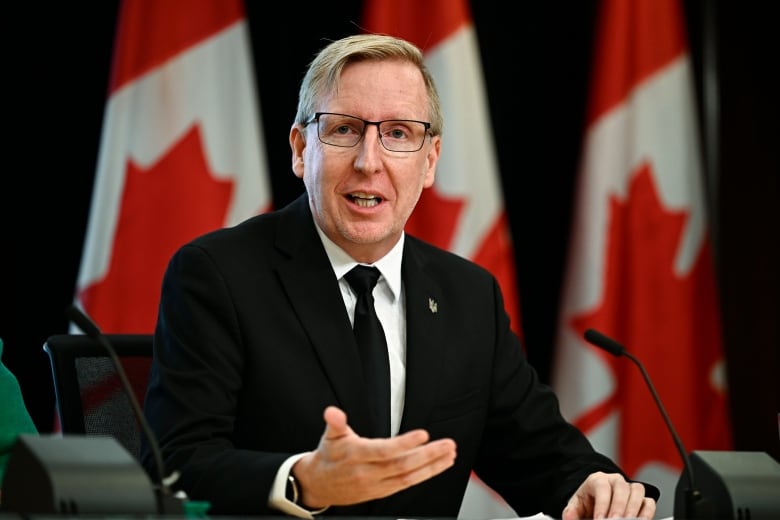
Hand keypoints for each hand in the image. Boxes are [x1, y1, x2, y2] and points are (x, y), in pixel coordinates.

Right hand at [291, 405, 456, 508]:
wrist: (318, 485)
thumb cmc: (328, 456)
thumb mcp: (329, 436)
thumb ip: (335, 422)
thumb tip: (333, 412)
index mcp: (356, 455)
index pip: (384, 451)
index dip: (404, 444)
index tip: (423, 435)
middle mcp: (368, 472)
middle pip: (402, 466)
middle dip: (428, 456)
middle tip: (447, 445)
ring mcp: (377, 484)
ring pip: (408, 478)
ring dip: (432, 467)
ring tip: (449, 455)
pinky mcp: (382, 491)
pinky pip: (407, 484)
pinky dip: (425, 475)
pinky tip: (438, 466)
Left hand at [562, 471, 655, 519]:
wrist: (595, 502)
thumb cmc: (587, 503)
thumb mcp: (576, 505)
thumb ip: (571, 511)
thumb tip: (569, 517)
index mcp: (597, 480)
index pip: (602, 488)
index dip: (602, 505)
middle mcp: (615, 480)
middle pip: (621, 488)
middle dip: (618, 508)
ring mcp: (629, 488)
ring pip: (637, 491)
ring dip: (634, 509)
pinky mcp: (640, 498)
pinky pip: (648, 501)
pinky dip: (647, 512)